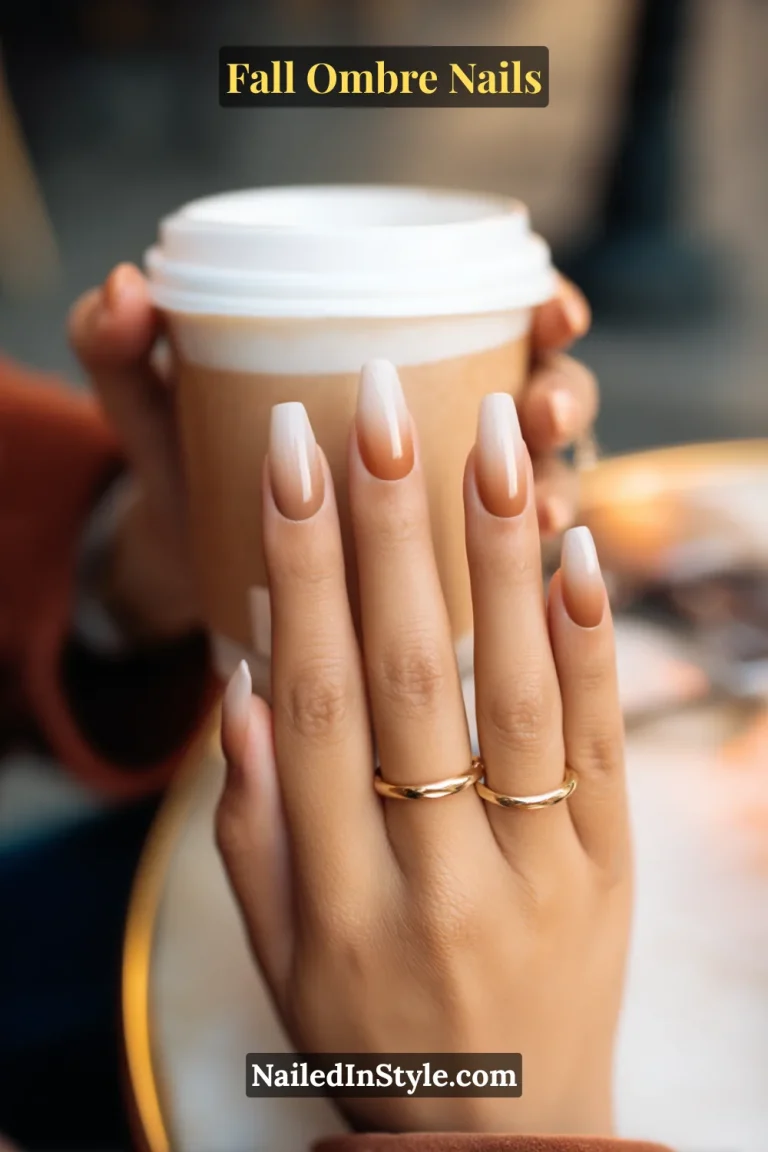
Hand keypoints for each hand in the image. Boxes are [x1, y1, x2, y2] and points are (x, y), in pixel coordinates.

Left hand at [67, 267, 594, 639]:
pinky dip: (524, 566)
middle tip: (540, 410)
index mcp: (391, 363)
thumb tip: (125, 288)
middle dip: (565, 396)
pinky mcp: (439, 571)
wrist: (179, 568)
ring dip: (558, 482)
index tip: (553, 311)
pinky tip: (533, 575)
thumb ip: (123, 352)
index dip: (545, 309)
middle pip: (537, 395)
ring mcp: (446, 500)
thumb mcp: (155, 411)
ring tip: (543, 499)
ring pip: (536, 479)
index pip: (495, 319)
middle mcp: (438, 424)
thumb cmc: (183, 468)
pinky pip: (504, 565)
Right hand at [216, 364, 629, 1135]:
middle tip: (380, 400)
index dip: (298, 566)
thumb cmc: (370, 1030)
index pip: (313, 699)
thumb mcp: (278, 950)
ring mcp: (537, 867)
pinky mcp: (610, 863)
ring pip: (514, 690)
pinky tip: (574, 541)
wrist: (503, 1141)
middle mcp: (437, 873)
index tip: (291, 456)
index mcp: (337, 893)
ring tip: (487, 431)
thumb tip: (243, 677)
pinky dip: (588, 636)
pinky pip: (602, 738)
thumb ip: (250, 821)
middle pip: (408, 674)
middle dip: (388, 525)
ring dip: (498, 553)